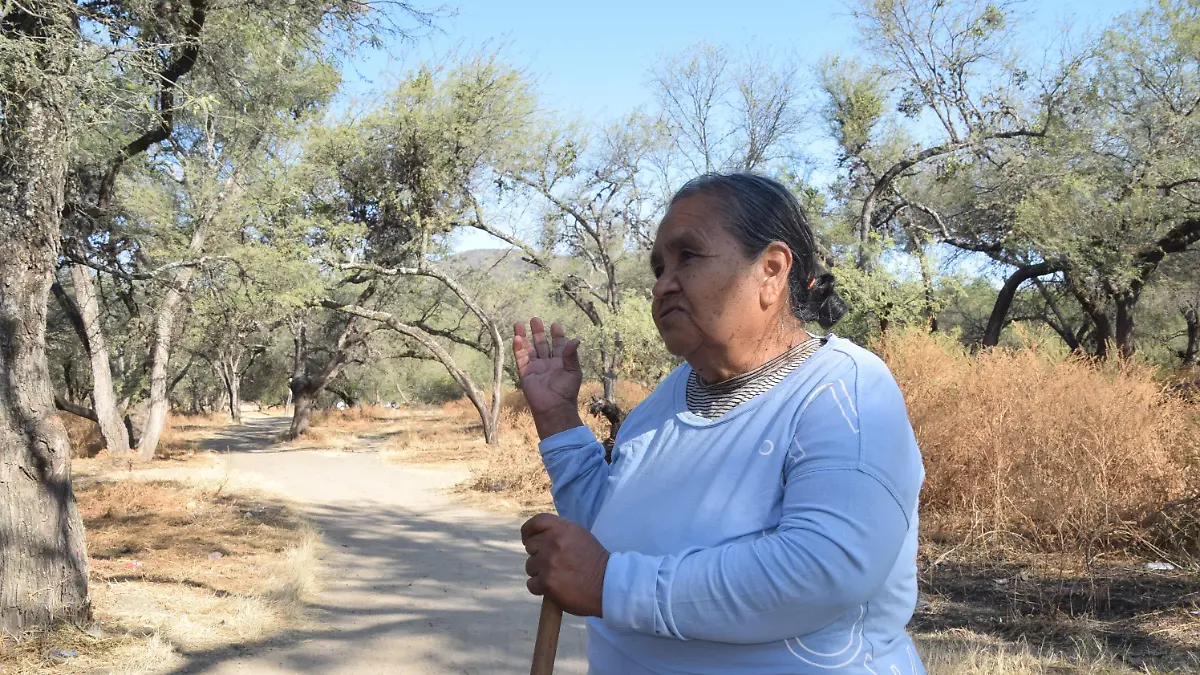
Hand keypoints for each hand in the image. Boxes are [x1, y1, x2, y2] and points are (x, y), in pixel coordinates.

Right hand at [513, 318, 583, 438]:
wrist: (554, 408)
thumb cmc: (566, 391)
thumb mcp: (573, 371)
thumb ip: (572, 355)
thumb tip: (576, 339)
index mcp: (561, 363)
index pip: (559, 345)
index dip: (557, 335)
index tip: (555, 325)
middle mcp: (548, 363)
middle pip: (542, 344)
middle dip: (538, 332)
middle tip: (535, 319)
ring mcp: (536, 368)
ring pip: (529, 349)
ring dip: (524, 337)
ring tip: (519, 323)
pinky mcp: (525, 373)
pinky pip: (521, 359)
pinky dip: (518, 348)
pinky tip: (517, 337)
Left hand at [522, 513, 608, 617]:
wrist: (608, 585)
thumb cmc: (595, 561)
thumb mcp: (580, 536)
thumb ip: (560, 533)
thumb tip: (540, 537)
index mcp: (563, 529)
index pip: (536, 522)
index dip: (528, 532)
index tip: (528, 540)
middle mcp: (553, 543)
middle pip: (531, 546)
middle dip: (538, 555)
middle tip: (553, 564)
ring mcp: (549, 563)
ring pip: (530, 566)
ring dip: (540, 573)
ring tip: (557, 577)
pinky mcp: (547, 583)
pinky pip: (532, 584)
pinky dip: (540, 588)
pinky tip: (554, 588)